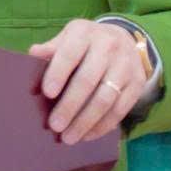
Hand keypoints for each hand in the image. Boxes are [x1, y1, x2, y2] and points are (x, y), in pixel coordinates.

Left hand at [28, 18, 150, 145]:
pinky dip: (102, 126)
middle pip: (88, 80)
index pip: (70, 54)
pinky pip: (120, 110)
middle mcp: (108, 47)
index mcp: (85, 33)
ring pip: (105, 99)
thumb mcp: (69, 37)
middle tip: (55, 125)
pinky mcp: (137, 84)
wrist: (124, 39)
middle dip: (70, 106)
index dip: (58, 73)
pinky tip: (87, 135)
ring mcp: (125, 66)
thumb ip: (52, 48)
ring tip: (69, 137)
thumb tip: (33, 54)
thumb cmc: (87, 42)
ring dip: (86, 122)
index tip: (47, 93)